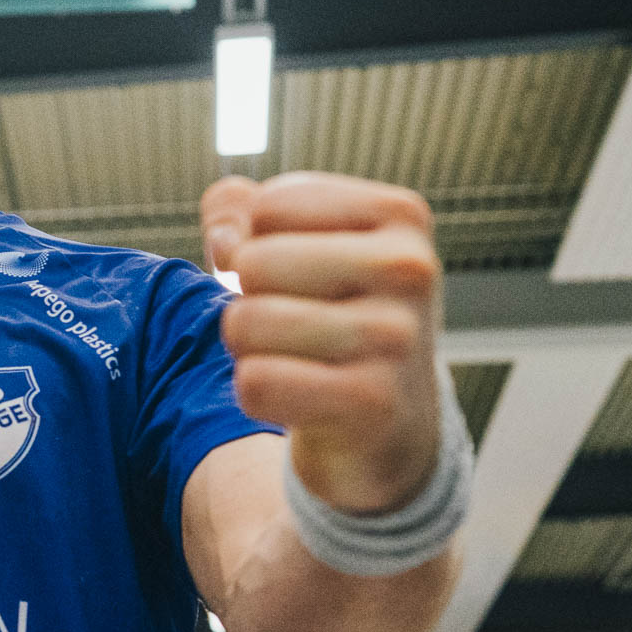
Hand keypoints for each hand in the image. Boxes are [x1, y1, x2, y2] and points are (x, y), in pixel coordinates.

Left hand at [203, 171, 443, 514]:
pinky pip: (256, 381)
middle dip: (248, 299)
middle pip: (252, 262)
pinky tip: (300, 399)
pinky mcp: (373, 402)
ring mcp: (397, 337)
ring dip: (249, 350)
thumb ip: (240, 212)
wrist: (387, 424)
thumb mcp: (297, 249)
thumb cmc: (332, 318)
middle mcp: (410, 269)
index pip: (267, 207)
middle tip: (293, 327)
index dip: (254, 246)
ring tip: (297, 361)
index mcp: (399, 216)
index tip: (295, 279)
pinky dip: (256, 393)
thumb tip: (222, 227)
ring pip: (246, 322)